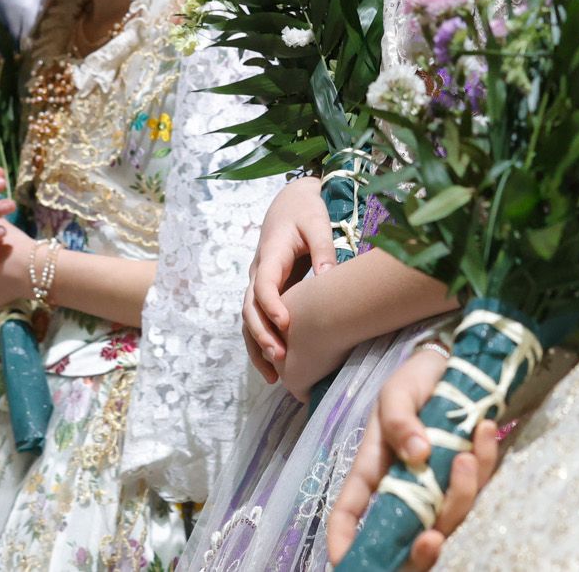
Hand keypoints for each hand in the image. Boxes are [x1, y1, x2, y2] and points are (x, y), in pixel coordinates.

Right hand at [243, 178, 335, 381]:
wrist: (290, 202)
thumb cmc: (306, 211)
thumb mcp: (317, 223)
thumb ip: (323, 248)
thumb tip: (329, 277)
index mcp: (270, 255)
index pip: (263, 284)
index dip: (271, 306)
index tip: (286, 324)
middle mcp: (258, 272)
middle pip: (250, 308)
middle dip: (261, 334)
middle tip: (280, 356)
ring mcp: (258, 283)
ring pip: (248, 319)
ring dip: (257, 346)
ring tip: (273, 376)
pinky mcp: (267, 292)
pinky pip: (257, 320)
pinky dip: (261, 343)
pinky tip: (274, 367)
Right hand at [325, 346, 499, 566]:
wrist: (456, 360)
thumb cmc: (416, 379)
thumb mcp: (397, 392)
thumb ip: (398, 420)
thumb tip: (417, 455)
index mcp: (374, 468)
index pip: (350, 512)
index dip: (344, 541)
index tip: (347, 561)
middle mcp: (406, 485)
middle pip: (408, 535)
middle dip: (420, 552)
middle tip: (433, 539)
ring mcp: (439, 483)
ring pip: (450, 514)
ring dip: (461, 493)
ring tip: (467, 454)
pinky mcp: (469, 474)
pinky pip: (480, 483)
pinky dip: (485, 461)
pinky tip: (486, 429)